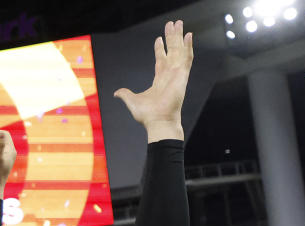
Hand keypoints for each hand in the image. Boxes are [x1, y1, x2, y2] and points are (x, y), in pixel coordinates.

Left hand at [113, 20, 192, 141]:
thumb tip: (116, 93)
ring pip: (179, 50)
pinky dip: (188, 46)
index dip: (160, 49)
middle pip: (171, 51)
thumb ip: (125, 94)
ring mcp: (177, 74)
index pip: (161, 60)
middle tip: (172, 24)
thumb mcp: (131, 101)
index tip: (158, 38)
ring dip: (179, 37)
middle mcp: (169, 75)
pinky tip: (188, 35)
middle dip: (171, 37)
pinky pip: (187, 58)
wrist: (157, 122)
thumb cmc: (147, 115)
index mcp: (159, 80)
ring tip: (179, 23)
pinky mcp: (182, 75)